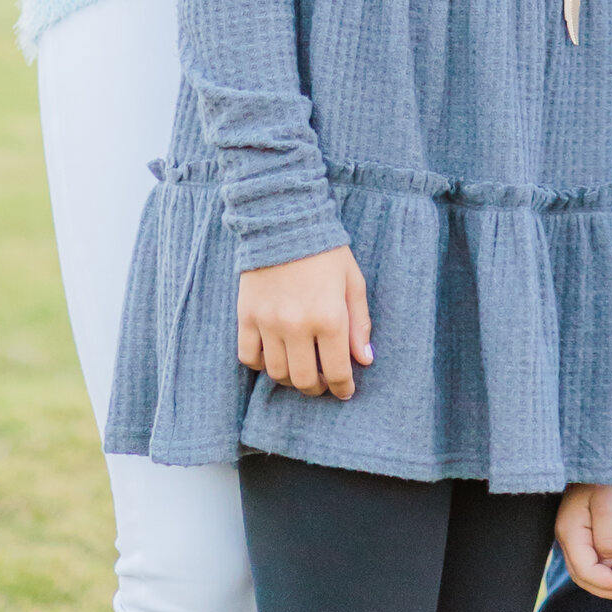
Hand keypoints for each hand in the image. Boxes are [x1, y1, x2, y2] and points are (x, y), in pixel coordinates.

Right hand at [237, 246, 371, 397]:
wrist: (285, 220)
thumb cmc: (326, 251)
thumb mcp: (353, 281)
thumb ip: (360, 323)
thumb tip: (364, 360)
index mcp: (330, 317)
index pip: (336, 371)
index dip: (343, 388)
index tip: (345, 391)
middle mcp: (298, 326)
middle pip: (304, 380)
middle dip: (317, 388)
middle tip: (322, 383)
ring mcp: (269, 323)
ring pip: (277, 373)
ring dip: (290, 379)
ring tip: (300, 370)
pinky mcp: (246, 316)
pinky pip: (249, 358)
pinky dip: (261, 364)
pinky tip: (274, 356)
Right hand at [555, 481, 611, 601]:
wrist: (601, 450)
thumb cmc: (607, 473)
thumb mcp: (610, 503)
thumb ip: (607, 537)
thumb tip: (609, 563)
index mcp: (570, 531)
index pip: (586, 571)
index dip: (610, 583)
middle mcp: (566, 536)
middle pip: (583, 576)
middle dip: (610, 589)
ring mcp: (571, 534)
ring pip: (584, 571)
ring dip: (607, 583)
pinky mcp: (581, 530)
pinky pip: (588, 560)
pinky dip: (604, 572)